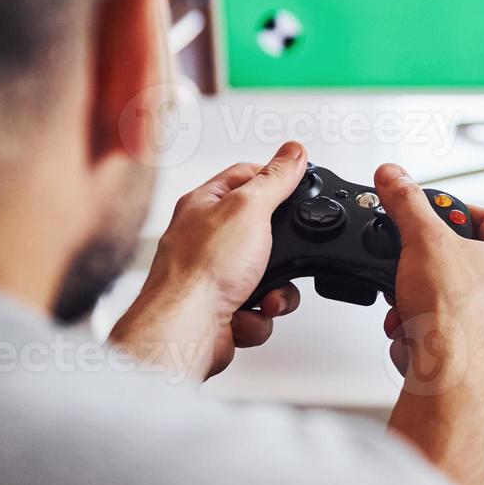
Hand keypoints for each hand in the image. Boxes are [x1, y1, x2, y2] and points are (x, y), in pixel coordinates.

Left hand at [108, 142, 308, 382]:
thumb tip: (293, 152)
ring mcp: (215, 276)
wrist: (185, 332)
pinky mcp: (224, 310)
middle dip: (283, 251)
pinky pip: (259, 309)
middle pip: (264, 232)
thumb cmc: (199, 271)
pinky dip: (259, 317)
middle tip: (284, 254)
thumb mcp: (249, 209)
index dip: (274, 177)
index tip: (298, 183)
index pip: (245, 177)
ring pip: (268, 276)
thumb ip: (275, 180)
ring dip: (277, 291)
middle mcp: (207, 239)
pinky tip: (245, 314)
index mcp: (205, 205)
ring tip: (266, 294)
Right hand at [375, 163, 483, 484]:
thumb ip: (407, 204)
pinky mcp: (483, 363)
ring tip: (404, 310)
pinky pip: (449, 340)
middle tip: (410, 267)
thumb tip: (395, 176)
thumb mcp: (422, 243)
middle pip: (471, 266)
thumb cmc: (454, 322)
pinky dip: (426, 336)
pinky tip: (408, 340)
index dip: (463, 210)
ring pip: (457, 306)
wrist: (451, 388)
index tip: (440, 210)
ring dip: (423, 304)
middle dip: (431, 267)